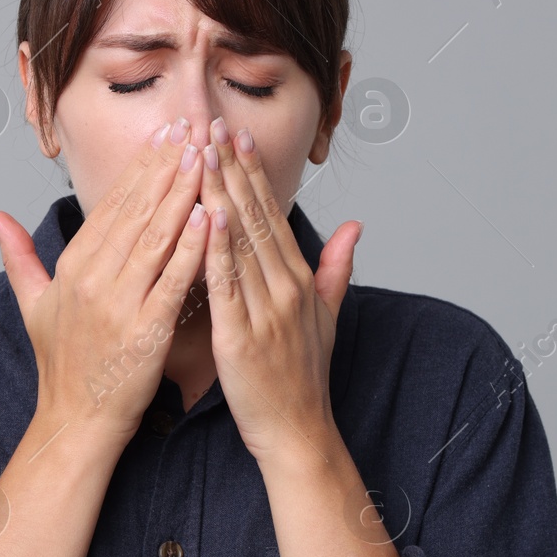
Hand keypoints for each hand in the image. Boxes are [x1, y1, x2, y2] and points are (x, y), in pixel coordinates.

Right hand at [0, 118, 208, 445]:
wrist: (76, 420)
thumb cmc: (62, 364)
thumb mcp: (32, 305)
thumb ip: (17, 256)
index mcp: (72, 267)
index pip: (112, 205)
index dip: (141, 167)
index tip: (166, 134)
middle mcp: (92, 279)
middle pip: (136, 211)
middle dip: (168, 166)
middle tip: (194, 127)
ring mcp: (118, 304)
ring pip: (155, 237)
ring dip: (182, 194)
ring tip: (206, 158)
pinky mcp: (145, 332)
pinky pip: (171, 282)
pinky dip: (190, 249)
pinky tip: (209, 218)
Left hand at [197, 116, 362, 462]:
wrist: (297, 432)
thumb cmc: (302, 379)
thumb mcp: (327, 317)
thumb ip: (336, 268)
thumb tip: (356, 227)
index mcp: (299, 280)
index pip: (273, 215)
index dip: (253, 173)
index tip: (235, 135)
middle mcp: (286, 287)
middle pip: (255, 217)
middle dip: (231, 168)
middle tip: (210, 124)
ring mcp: (267, 310)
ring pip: (240, 242)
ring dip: (220, 194)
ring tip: (200, 154)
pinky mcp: (243, 336)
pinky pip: (228, 285)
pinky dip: (218, 248)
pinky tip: (207, 215)